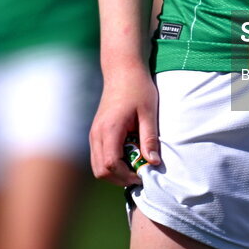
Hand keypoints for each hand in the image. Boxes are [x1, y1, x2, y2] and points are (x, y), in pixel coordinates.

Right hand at [89, 61, 160, 185]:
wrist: (123, 69)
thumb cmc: (138, 87)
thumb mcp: (149, 112)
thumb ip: (149, 138)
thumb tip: (153, 163)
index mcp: (110, 129)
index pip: (110, 165)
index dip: (126, 175)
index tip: (143, 173)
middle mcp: (97, 134)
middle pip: (101, 171)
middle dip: (120, 178)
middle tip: (140, 172)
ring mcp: (94, 134)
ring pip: (98, 167)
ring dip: (115, 172)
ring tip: (136, 162)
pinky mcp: (96, 132)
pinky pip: (99, 157)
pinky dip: (111, 163)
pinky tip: (128, 154)